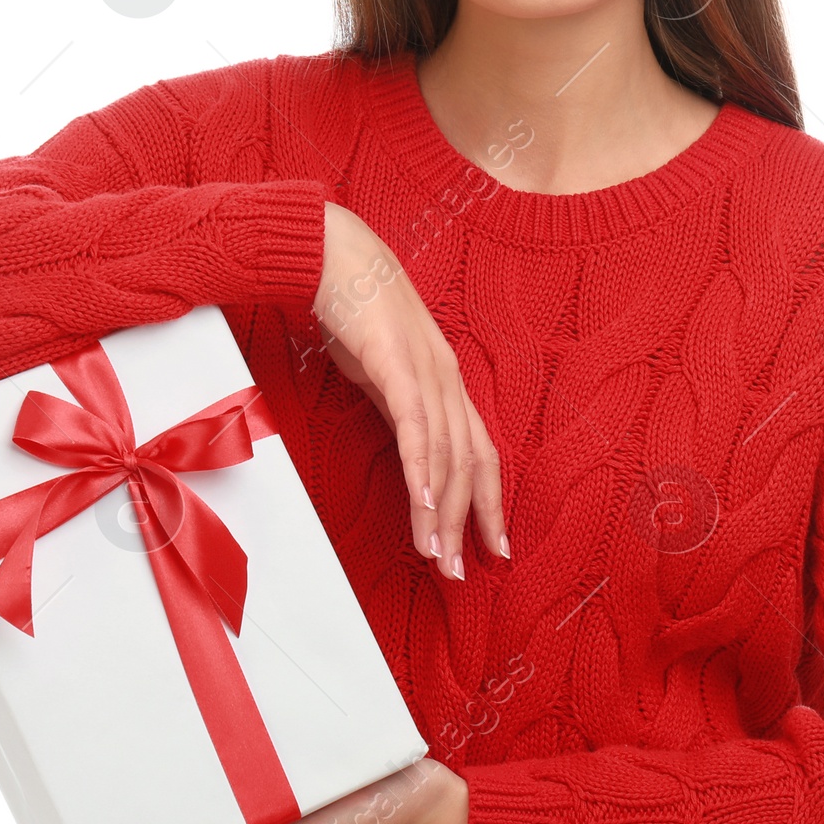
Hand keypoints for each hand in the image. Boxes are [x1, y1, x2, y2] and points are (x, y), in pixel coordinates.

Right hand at [312, 201, 506, 580]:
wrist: (331, 251)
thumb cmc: (351, 304)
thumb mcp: (378, 366)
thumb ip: (394, 402)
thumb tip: (402, 441)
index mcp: (444, 380)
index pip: (478, 450)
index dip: (489, 501)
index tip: (492, 547)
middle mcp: (446, 377)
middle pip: (471, 461)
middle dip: (469, 522)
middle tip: (460, 571)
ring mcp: (426, 369)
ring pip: (447, 453)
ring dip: (443, 511)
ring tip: (436, 554)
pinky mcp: (398, 363)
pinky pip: (416, 426)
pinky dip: (423, 469)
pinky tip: (424, 504)